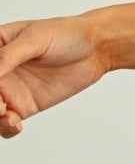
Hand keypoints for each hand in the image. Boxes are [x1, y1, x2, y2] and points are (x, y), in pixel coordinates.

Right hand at [0, 16, 109, 136]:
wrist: (95, 48)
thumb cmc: (65, 34)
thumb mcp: (34, 39)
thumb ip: (8, 56)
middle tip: (1, 104)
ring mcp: (10, 90)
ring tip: (7, 114)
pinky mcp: (25, 106)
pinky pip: (7, 124)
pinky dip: (6, 128)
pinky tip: (16, 123)